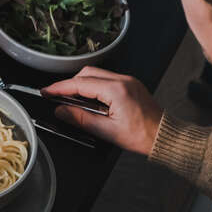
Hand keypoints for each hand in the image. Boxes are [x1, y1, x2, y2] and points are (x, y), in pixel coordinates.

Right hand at [42, 67, 162, 155]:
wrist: (165, 137)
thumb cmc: (143, 136)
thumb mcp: (107, 131)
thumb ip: (80, 119)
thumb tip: (61, 111)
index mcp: (116, 90)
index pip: (80, 84)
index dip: (59, 88)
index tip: (46, 92)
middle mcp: (123, 80)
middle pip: (86, 73)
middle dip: (69, 84)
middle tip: (56, 97)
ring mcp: (128, 81)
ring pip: (95, 74)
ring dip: (81, 85)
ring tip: (72, 101)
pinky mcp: (130, 84)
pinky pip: (106, 79)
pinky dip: (93, 86)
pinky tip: (89, 100)